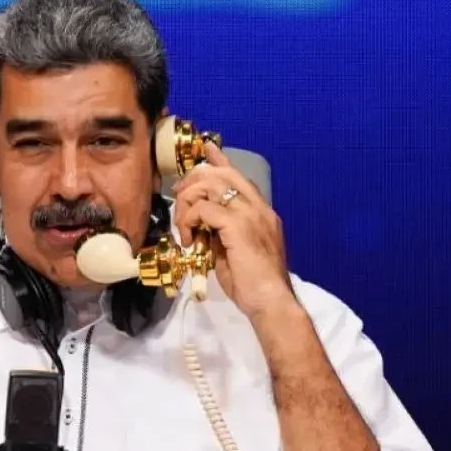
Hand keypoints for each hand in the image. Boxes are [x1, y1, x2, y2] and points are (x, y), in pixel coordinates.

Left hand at [171, 142, 295, 320]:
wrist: (271, 301)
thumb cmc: (253, 285)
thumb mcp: (234, 253)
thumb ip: (221, 235)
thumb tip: (203, 228)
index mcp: (260, 212)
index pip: (238, 176)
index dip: (220, 160)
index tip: (206, 148)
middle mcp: (257, 208)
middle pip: (220, 174)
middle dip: (193, 181)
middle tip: (178, 198)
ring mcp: (249, 214)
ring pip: (210, 186)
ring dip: (188, 203)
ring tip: (184, 227)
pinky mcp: (237, 226)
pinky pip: (204, 209)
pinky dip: (190, 221)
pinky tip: (190, 240)